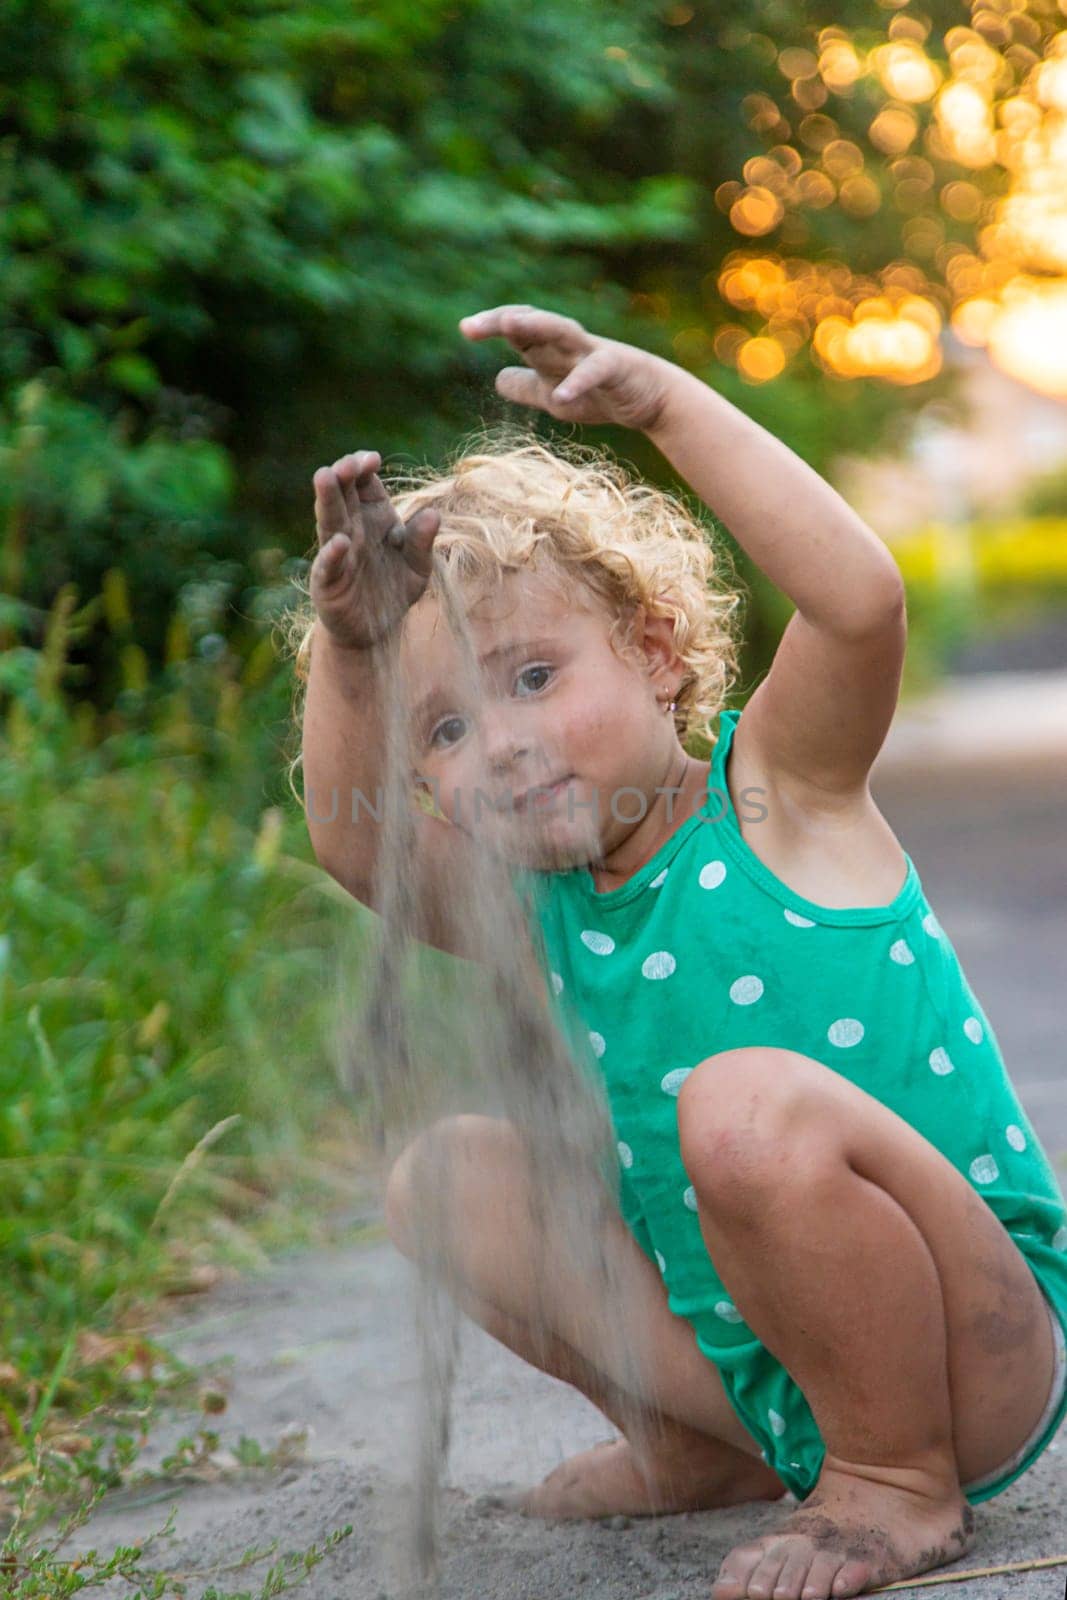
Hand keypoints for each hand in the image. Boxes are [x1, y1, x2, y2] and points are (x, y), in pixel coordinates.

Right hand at [310, 450, 439, 650]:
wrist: (376, 631)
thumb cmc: (395, 591)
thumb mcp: (419, 568)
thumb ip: (423, 542)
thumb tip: (434, 514)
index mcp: (374, 518)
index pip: (364, 483)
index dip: (364, 467)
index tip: (372, 460)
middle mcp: (352, 529)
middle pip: (343, 495)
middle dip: (343, 475)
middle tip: (347, 463)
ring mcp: (338, 554)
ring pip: (330, 521)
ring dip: (327, 500)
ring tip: (324, 476)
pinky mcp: (328, 582)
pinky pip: (329, 565)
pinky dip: (332, 554)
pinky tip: (340, 542)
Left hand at [459, 305, 673, 431]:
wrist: (651, 399)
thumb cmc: (601, 394)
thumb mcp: (553, 395)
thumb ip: (526, 387)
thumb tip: (496, 380)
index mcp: (550, 348)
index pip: (518, 330)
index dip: (492, 326)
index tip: (465, 329)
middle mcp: (567, 343)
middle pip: (533, 323)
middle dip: (503, 321)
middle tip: (470, 326)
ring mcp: (592, 352)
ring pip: (561, 331)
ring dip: (535, 327)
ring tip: (509, 326)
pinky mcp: (616, 369)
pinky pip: (594, 372)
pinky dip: (577, 383)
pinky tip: (560, 397)